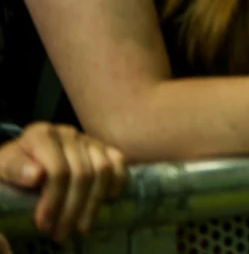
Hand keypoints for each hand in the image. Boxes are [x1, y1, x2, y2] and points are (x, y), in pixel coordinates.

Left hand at [0, 122, 126, 243]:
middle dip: (73, 208)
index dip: (53, 200)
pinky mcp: (103, 147)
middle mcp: (68, 133)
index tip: (44, 225)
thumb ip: (15, 169)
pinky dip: (117, 182)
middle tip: (62, 233)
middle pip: (82, 173)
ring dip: (94, 203)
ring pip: (103, 170)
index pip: (57, 170)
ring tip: (82, 227)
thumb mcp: (3, 169)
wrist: (23, 160)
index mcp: (41, 135)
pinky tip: (106, 201)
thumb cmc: (13, 170)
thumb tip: (36, 176)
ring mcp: (88, 139)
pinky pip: (119, 162)